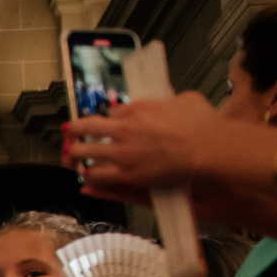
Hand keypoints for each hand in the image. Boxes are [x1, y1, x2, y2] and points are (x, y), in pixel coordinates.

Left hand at [60, 92, 217, 202]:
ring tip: (72, 158)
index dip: (105, 119)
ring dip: (75, 155)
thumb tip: (164, 103)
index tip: (104, 122)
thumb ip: (167, 101)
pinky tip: (86, 176)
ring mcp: (122, 152)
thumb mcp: (185, 99)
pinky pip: (97, 175)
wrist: (208, 147)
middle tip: (69, 135)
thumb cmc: (203, 125)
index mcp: (137, 108)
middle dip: (73, 132)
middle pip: (84, 128)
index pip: (110, 112)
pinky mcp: (127, 173)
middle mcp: (124, 128)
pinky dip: (88, 175)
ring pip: (84, 152)